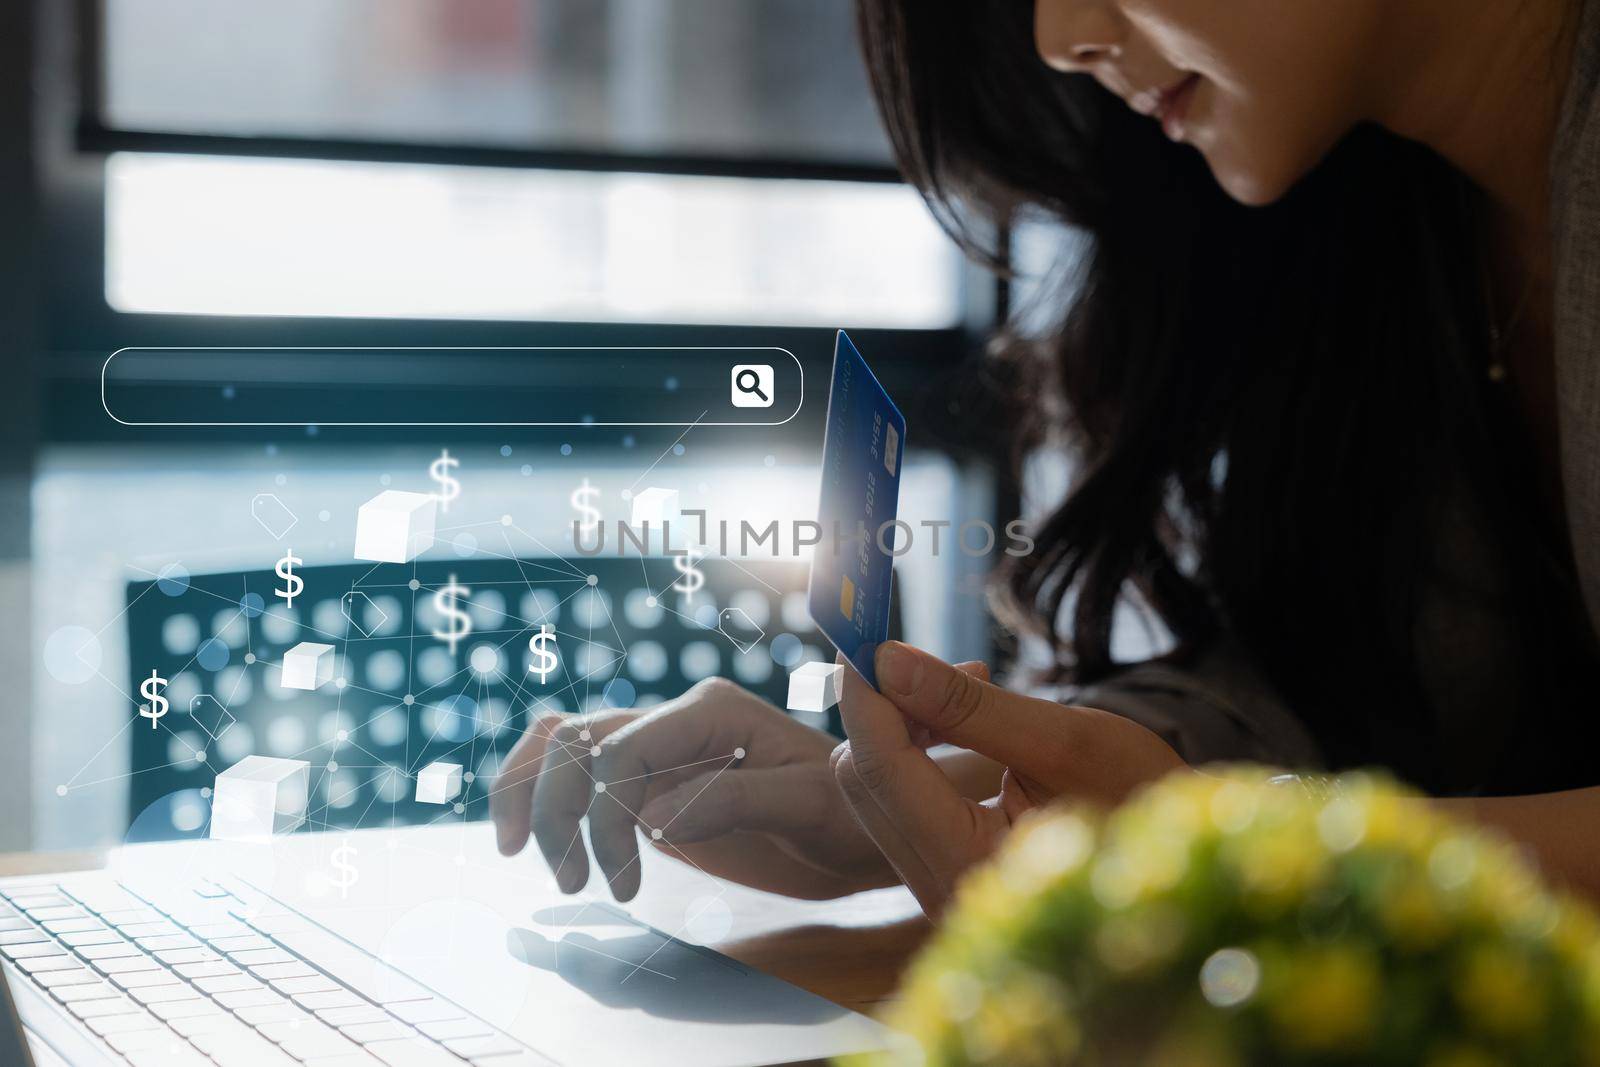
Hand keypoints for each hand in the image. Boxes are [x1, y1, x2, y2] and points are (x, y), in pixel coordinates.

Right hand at [489, 677, 898, 901]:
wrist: (864, 826)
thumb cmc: (849, 812)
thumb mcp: (808, 805)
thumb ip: (734, 802)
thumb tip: (651, 819)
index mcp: (711, 711)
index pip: (623, 749)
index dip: (605, 816)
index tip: (624, 883)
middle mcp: (675, 720)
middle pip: (575, 740)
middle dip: (554, 807)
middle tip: (573, 882)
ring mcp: (659, 748)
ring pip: (564, 746)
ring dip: (534, 799)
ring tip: (540, 862)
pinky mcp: (650, 783)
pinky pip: (582, 775)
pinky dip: (546, 800)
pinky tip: (543, 844)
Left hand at [832, 641, 1189, 915]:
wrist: (1184, 862)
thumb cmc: (1144, 798)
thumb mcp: (1065, 739)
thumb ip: (968, 706)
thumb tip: (889, 660)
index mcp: (971, 866)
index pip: (880, 766)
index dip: (865, 691)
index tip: (862, 634)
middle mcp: (941, 890)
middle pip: (866, 779)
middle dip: (886, 707)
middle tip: (929, 657)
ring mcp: (939, 887)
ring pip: (877, 790)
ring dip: (904, 726)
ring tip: (969, 686)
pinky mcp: (946, 873)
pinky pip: (902, 803)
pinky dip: (919, 752)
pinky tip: (963, 723)